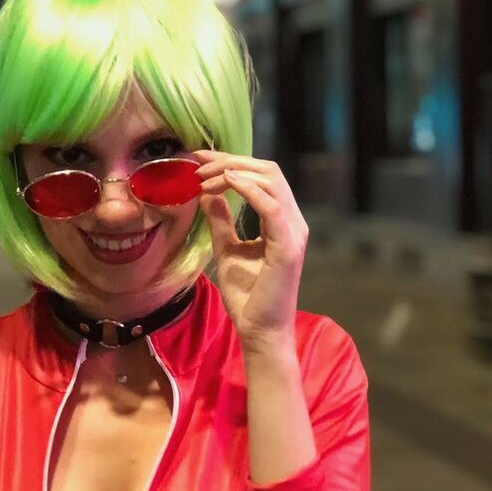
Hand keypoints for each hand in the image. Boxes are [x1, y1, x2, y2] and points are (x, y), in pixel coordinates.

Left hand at [194, 149, 308, 348]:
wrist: (259, 330)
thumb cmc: (247, 296)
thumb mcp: (227, 248)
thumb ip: (221, 220)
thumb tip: (209, 192)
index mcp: (281, 220)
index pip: (262, 176)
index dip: (232, 162)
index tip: (199, 160)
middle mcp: (293, 221)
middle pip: (268, 171)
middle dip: (231, 161)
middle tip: (198, 163)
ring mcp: (293, 232)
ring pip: (271, 181)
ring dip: (234, 172)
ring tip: (204, 176)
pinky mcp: (288, 247)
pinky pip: (271, 206)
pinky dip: (247, 189)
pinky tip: (224, 184)